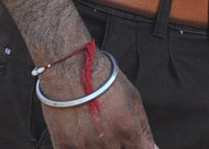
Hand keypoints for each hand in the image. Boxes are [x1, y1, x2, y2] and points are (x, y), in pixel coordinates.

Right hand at [39, 66, 157, 148]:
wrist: (70, 67)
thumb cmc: (101, 78)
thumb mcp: (132, 97)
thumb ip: (144, 129)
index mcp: (128, 130)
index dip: (138, 147)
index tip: (133, 143)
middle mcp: (108, 142)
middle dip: (118, 144)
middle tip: (108, 126)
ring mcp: (85, 146)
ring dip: (98, 144)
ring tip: (92, 126)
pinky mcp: (64, 146)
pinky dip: (78, 145)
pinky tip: (79, 130)